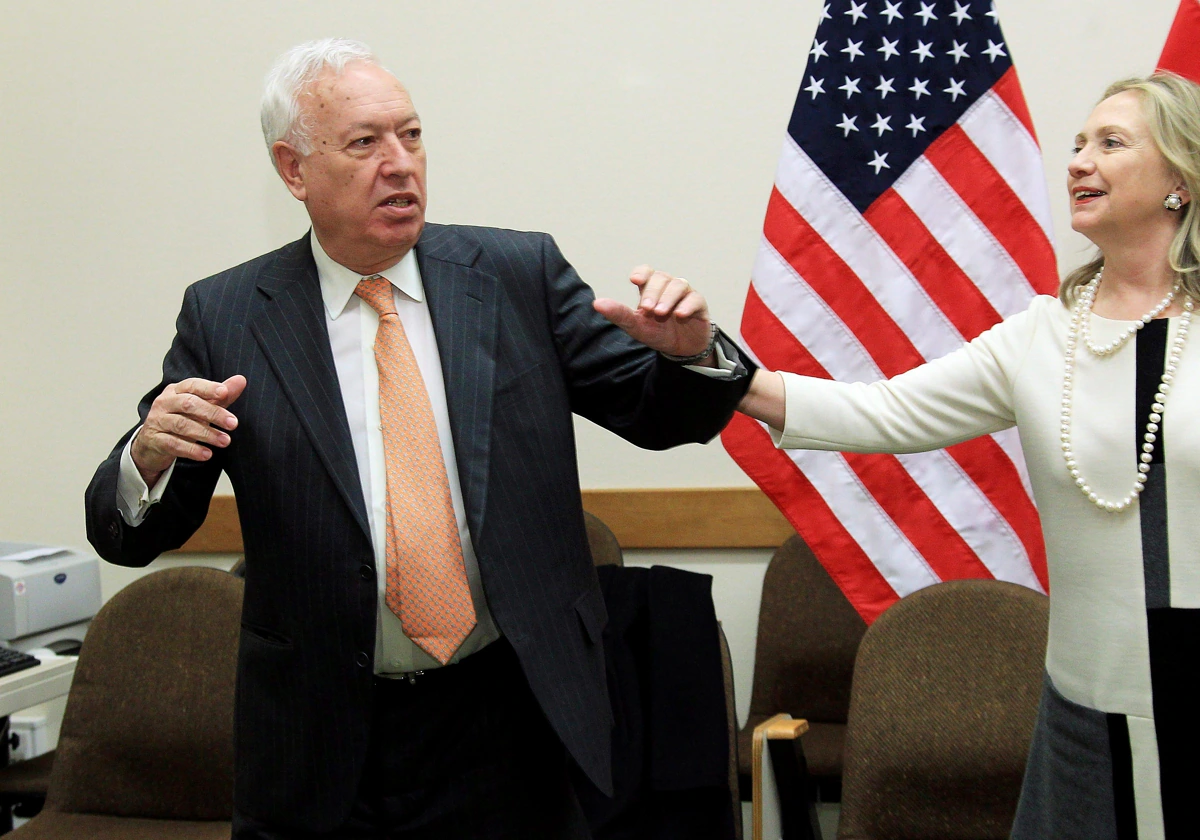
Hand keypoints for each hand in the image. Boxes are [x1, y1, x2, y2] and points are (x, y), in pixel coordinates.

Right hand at [131, 375, 246, 485]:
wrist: (153, 443)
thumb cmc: (182, 419)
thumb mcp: (202, 406)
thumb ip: (221, 396)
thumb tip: (241, 380)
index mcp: (176, 390)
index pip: (192, 385)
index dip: (208, 388)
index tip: (225, 393)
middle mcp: (164, 402)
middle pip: (188, 404)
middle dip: (213, 413)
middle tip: (233, 424)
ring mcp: (157, 421)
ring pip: (182, 425)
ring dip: (206, 433)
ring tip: (225, 441)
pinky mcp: (154, 440)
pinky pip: (173, 444)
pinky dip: (191, 450)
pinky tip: (207, 454)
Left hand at [593, 266, 713, 361]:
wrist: (681, 350)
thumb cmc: (658, 333)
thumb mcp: (636, 326)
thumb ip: (619, 314)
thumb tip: (597, 303)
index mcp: (651, 290)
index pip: (646, 272)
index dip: (641, 273)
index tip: (635, 281)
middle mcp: (668, 288)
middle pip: (661, 278)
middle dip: (653, 292)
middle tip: (648, 309)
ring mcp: (685, 295)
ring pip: (678, 285)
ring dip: (668, 297)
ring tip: (661, 313)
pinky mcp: (699, 305)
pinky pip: (695, 298)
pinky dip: (687, 305)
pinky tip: (680, 315)